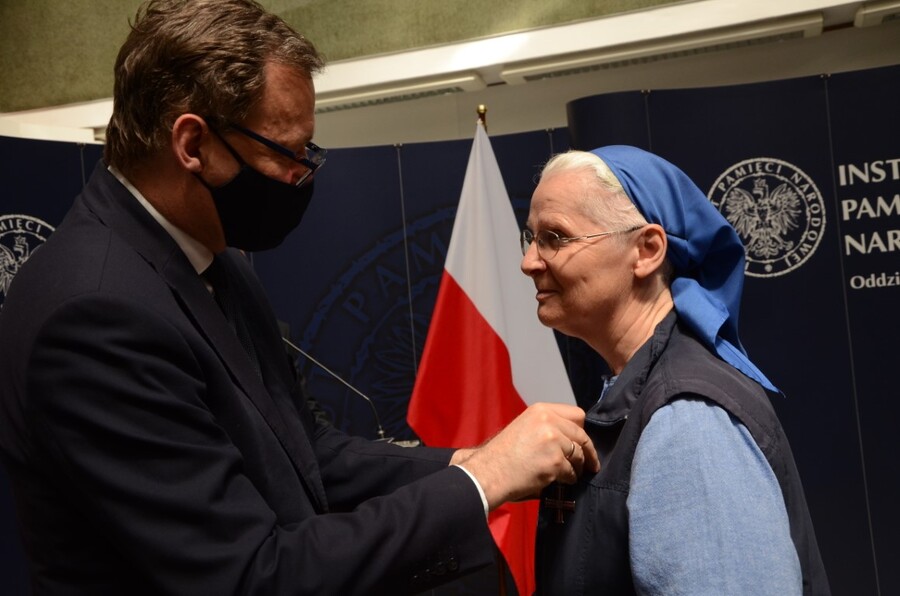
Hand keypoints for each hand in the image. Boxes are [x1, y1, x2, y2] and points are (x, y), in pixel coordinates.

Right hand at [450, 403, 599, 510]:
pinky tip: (558, 481)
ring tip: (569, 474)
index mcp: (541, 410)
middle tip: (590, 463)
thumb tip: (571, 438)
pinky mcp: (555, 462)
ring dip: (577, 467)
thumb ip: (547, 426)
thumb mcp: (524, 427)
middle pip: (581, 435)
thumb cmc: (502, 455)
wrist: (488, 472)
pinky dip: (568, 479)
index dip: (580, 430)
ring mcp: (553, 441)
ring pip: (579, 455)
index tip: (582, 441)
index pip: (577, 415)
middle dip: (588, 452)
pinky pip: (571, 472)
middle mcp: (548, 421)